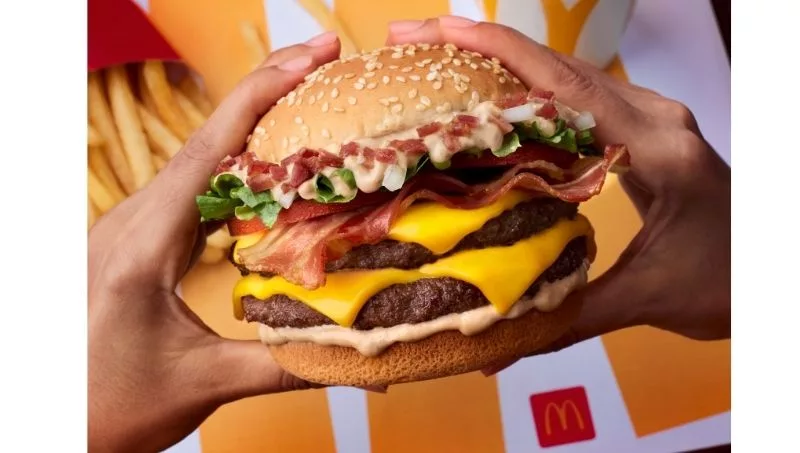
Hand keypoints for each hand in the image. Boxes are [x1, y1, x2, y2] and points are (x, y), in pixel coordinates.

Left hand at [88, 33, 341, 452]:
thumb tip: (354, 352)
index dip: (264, 95)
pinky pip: (191, 187)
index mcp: (144, 244)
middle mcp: (133, 221)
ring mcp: (132, 227)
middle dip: (269, 92)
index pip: (212, 149)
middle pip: (209, 139)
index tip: (310, 58)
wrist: (46, 425)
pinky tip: (266, 162)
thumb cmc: (104, 406)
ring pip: (200, 159)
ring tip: (307, 97)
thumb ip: (282, 363)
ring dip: (253, 124)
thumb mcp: (200, 385)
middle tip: (324, 61)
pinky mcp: (137, 240)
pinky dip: (236, 163)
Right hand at [386, 17, 730, 370]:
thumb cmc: (728, 284)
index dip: (498, 53)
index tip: (439, 33)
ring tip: (441, 63)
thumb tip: (494, 350)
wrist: (777, 276)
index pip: (565, 86)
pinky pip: (580, 99)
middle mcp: (655, 118)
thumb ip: (567, 318)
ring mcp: (653, 119)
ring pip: (568, 76)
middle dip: (483, 46)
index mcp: (655, 150)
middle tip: (416, 39)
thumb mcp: (646, 300)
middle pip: (558, 66)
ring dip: (505, 63)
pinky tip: (495, 103)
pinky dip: (531, 92)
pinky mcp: (646, 132)